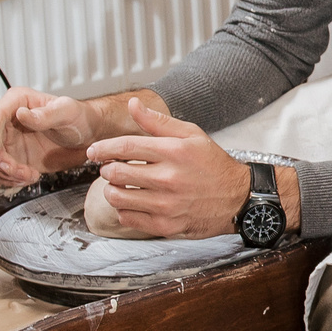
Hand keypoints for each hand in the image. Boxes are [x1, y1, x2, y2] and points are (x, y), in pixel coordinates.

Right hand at [0, 87, 105, 184]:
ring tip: (29, 175)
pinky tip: (30, 177)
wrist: (88, 137)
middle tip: (20, 170)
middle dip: (0, 159)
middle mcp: (8, 121)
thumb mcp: (67, 111)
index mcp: (17, 102)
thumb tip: (21, 114)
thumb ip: (46, 114)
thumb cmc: (79, 118)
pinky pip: (0, 172)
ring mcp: (9, 141)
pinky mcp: (14, 158)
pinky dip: (10, 179)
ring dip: (5, 171)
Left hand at [89, 100, 276, 238]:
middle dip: (107, 169)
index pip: (125, 147)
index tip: (94, 151)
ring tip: (120, 185)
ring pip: (117, 197)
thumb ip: (158, 122)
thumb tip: (133, 104)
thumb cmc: (214, 165)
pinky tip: (132, 202)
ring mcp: (166, 205)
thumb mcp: (191, 134)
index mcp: (173, 152)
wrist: (237, 199)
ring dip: (112, 190)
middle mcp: (168, 178)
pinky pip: (128, 218)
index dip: (103, 148)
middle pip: (116, 172)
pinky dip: (123, 210)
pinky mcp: (165, 226)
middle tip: (111, 168)